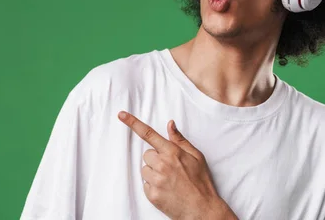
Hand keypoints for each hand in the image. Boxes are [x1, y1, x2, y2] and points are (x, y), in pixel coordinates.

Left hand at [118, 111, 236, 219]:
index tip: (121, 115)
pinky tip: (166, 190)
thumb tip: (170, 124)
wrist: (202, 209)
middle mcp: (162, 164)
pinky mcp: (152, 194)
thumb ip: (180, 140)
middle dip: (155, 159)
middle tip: (170, 169)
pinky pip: (145, 184)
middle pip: (147, 154)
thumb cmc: (201, 182)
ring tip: (169, 181)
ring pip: (145, 169)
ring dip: (154, 173)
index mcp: (172, 152)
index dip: (133, 123)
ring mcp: (156, 180)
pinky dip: (153, 187)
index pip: (149, 134)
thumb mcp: (196, 157)